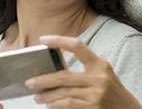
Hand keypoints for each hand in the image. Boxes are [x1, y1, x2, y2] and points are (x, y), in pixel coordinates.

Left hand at [25, 35, 141, 108]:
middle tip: (30, 81)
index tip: (42, 40)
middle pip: (64, 76)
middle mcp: (99, 78)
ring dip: (47, 96)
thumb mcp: (102, 75)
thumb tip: (53, 71)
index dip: (59, 41)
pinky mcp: (93, 108)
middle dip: (44, 79)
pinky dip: (56, 105)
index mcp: (100, 64)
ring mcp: (96, 94)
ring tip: (37, 97)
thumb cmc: (111, 91)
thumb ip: (84, 70)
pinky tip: (50, 105)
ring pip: (64, 93)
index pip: (78, 46)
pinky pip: (69, 105)